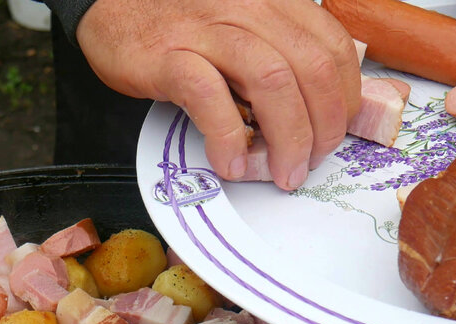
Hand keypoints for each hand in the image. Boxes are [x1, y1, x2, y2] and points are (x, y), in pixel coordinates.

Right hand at [75, 0, 361, 189]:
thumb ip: (283, 52)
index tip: (333, 132)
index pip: (335, 48)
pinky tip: (230, 164)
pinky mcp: (169, 56)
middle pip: (313, 70)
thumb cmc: (179, 19)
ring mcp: (208, 30)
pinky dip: (227, 139)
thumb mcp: (243, 23)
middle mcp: (249, 10)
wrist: (109, 2)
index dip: (346, 97)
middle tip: (310, 163)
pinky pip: (209, 98)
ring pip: (273, 83)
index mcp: (274, 2)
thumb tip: (324, 106)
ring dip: (288, 139)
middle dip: (323, 128)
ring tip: (283, 173)